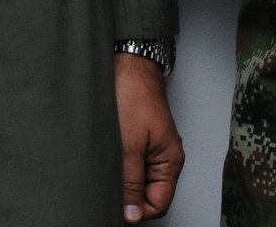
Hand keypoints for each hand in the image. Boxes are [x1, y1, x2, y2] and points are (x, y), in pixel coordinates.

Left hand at [114, 51, 183, 220]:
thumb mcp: (129, 146)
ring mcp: (151, 148)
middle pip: (147, 193)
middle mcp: (163, 157)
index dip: (137, 210)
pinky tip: (106, 156)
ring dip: (121, 178)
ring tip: (106, 165)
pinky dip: (118, 164)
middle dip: (127, 194)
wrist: (127, 64)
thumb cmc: (133, 96)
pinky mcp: (138, 138)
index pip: (158, 204)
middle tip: (106, 184)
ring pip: (136, 178)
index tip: (116, 205)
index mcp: (170, 161)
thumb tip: (131, 215)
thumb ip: (130, 182)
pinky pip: (130, 163)